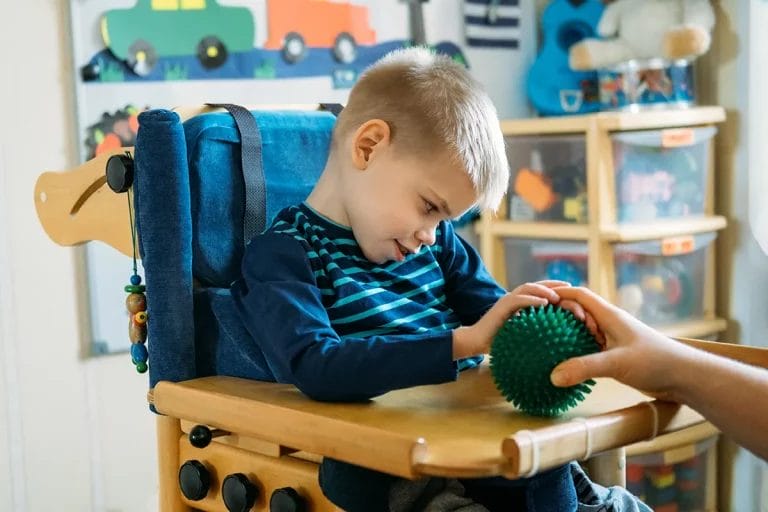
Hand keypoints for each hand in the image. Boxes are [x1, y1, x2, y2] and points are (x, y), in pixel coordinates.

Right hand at [453, 280, 580, 358]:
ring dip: (544, 290)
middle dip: (555, 286)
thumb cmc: (498, 342)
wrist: (476, 342)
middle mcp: (515, 298)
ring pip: (529, 288)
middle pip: (538, 285)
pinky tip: (545, 303)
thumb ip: (535, 332)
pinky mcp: (501, 306)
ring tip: (558, 296)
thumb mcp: (522, 335)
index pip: (542, 292)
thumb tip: (557, 341)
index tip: (574, 294)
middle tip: (571, 289)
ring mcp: (507, 300)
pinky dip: (532, 299)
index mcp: (522, 304)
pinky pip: (519, 299)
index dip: (557, 290)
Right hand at [549, 286, 693, 398]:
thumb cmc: (656, 362)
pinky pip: (591, 348)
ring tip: (549, 346)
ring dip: (569, 336)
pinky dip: (578, 352)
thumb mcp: (617, 363)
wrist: (685, 377)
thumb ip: (585, 368)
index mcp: (610, 316)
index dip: (559, 294)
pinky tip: (569, 365)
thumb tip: (553, 376)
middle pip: (579, 311)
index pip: (580, 295)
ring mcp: (614, 340)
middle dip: (560, 316)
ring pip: (584, 331)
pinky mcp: (617, 355)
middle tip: (541, 327)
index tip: (539, 300)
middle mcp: (610, 324)